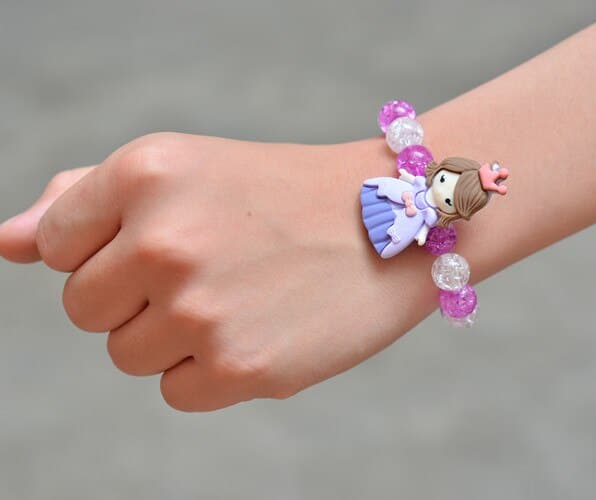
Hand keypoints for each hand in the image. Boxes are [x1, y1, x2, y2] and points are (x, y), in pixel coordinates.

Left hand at [0, 133, 435, 410]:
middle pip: (83, 309)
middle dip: (135, 296)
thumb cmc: (283, 195)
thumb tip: (4, 243)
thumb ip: (83, 202)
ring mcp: (201, 310)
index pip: (57, 243)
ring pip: (127, 354)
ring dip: (174, 337)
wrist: (395, 220)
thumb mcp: (187, 169)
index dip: (110, 249)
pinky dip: (212, 373)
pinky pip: (176, 391)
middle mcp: (164, 240)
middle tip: (213, 270)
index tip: (170, 240)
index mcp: (146, 172)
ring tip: (243, 298)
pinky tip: (261, 331)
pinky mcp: (240, 370)